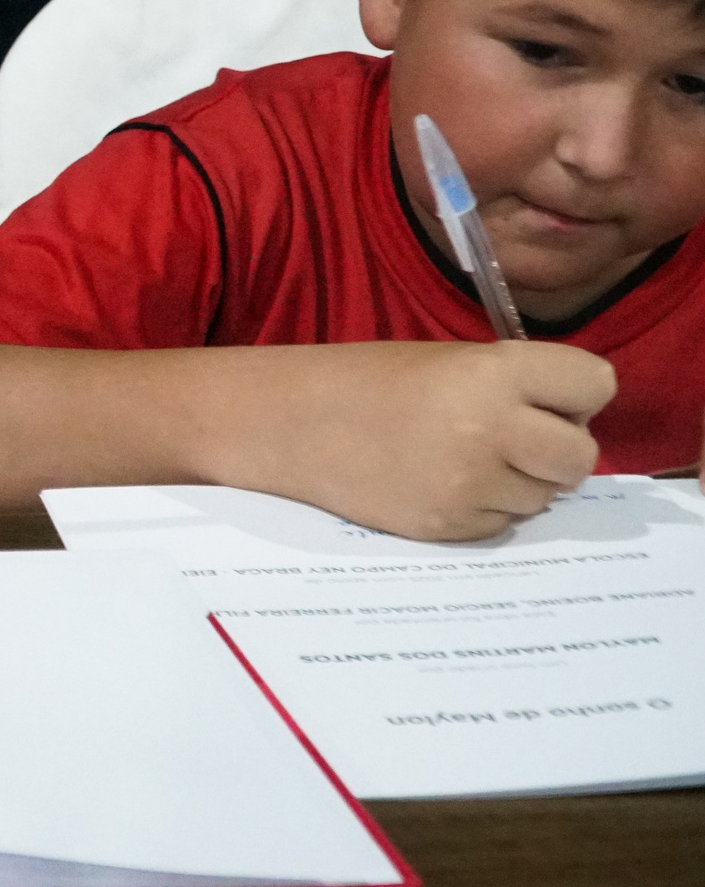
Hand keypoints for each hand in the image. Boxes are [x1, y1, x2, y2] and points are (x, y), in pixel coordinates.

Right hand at [234, 340, 615, 540]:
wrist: (290, 423)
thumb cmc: (371, 383)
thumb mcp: (451, 361)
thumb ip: (518, 389)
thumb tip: (570, 431)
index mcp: (494, 372)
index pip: (597, 385)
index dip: (573, 396)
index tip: (542, 399)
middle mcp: (491, 428)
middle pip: (580, 458)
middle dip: (557, 452)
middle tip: (515, 440)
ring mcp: (469, 484)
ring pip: (542, 498)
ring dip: (517, 483)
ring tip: (461, 459)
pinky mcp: (447, 525)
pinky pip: (499, 524)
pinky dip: (480, 508)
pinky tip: (436, 483)